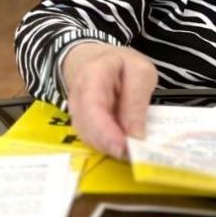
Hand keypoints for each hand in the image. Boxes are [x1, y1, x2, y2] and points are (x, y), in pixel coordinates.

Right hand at [61, 42, 157, 157]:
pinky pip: (90, 138)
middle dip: (109, 144)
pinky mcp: (80, 122)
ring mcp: (75, 110)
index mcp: (93, 74)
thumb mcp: (140, 72)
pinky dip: (106, 145)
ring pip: (87, 136)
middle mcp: (77, 95)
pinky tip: (121, 146)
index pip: (93, 106)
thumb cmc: (122, 66)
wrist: (98, 61)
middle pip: (86, 126)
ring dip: (108, 147)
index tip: (124, 147)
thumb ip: (137, 101)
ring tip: (131, 151)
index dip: (106, 131)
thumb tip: (136, 136)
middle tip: (133, 155)